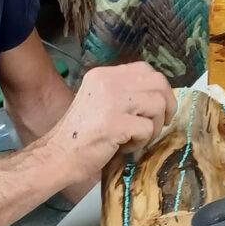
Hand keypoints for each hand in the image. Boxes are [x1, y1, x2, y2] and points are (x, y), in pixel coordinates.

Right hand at [43, 62, 175, 184]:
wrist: (57, 156)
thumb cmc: (79, 134)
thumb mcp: (99, 101)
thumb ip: (123, 92)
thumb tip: (159, 95)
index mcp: (104, 74)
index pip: (145, 69)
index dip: (159, 87)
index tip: (159, 106)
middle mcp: (109, 82)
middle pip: (158, 83)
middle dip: (167, 105)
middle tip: (162, 123)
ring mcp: (113, 101)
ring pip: (157, 105)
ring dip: (154, 127)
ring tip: (137, 139)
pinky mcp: (116, 124)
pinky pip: (147, 129)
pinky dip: (141, 143)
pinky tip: (125, 148)